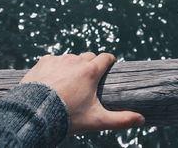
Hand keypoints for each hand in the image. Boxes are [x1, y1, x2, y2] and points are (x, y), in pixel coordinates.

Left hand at [20, 52, 144, 133]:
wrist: (35, 113)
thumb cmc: (68, 117)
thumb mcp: (96, 120)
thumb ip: (121, 120)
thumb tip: (142, 120)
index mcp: (91, 71)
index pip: (106, 57)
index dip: (109, 61)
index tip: (110, 65)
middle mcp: (76, 60)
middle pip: (89, 56)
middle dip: (92, 64)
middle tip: (89, 79)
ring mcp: (59, 59)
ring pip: (71, 58)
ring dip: (73, 66)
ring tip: (69, 82)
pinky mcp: (43, 61)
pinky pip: (53, 59)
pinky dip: (55, 67)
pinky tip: (53, 80)